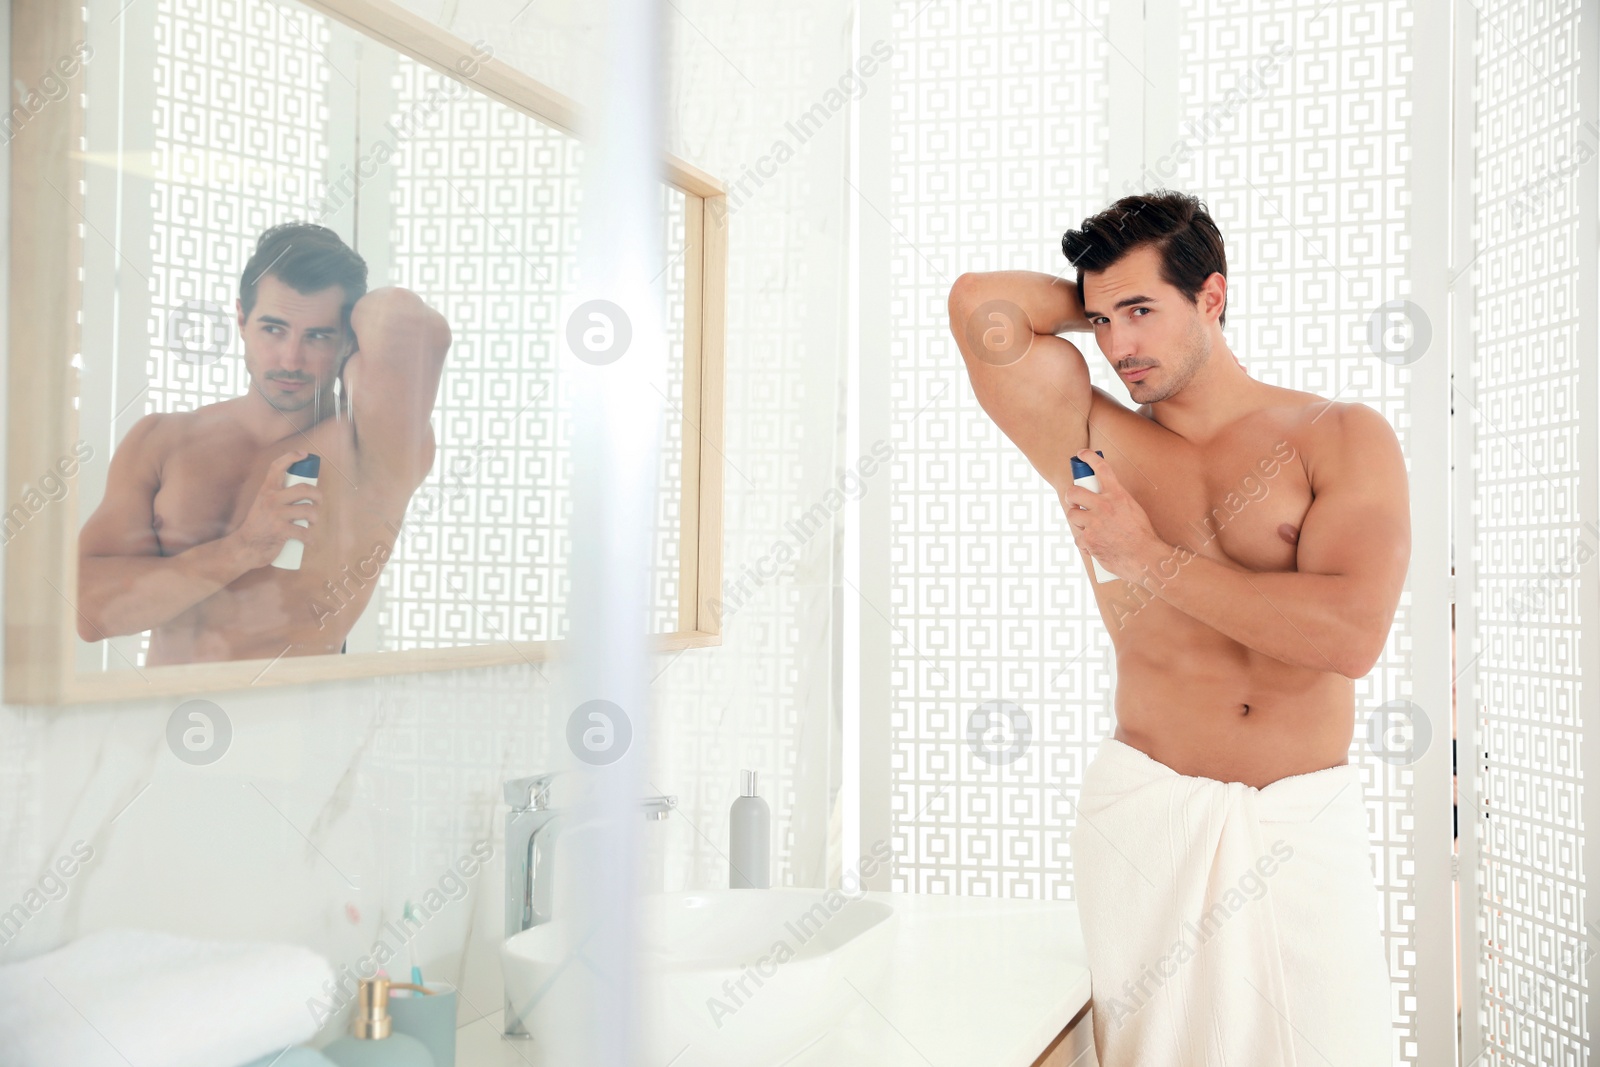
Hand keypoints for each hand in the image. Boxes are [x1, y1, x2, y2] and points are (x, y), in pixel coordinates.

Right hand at [227, 450, 322, 569]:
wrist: (245, 547)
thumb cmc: (258, 525)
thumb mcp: (262, 504)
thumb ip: (277, 496)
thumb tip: (303, 492)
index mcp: (266, 490)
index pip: (277, 467)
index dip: (291, 457)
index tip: (304, 454)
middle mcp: (271, 499)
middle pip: (304, 489)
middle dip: (318, 495)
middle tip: (318, 502)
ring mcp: (276, 515)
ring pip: (308, 510)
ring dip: (316, 518)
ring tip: (312, 522)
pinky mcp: (281, 531)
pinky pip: (305, 532)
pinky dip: (310, 538)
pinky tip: (309, 540)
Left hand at [1060, 450, 1163, 576]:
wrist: (1145, 557)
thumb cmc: (1142, 535)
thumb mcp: (1133, 509)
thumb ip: (1116, 501)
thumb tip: (1102, 499)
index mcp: (1117, 495)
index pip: (1101, 469)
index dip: (1089, 457)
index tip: (1081, 454)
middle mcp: (1103, 506)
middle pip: (1073, 492)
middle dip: (1071, 496)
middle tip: (1074, 501)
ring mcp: (1094, 523)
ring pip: (1072, 515)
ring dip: (1077, 520)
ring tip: (1089, 526)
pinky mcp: (1088, 540)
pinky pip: (1078, 538)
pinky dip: (1084, 542)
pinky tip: (1095, 545)